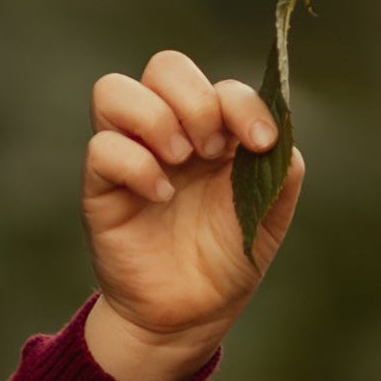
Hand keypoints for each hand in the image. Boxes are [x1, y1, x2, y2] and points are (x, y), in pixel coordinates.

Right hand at [81, 48, 300, 380]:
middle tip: (210, 152)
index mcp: (212, 130)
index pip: (218, 83)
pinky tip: (161, 195)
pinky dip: (136, 164)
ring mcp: (130, 154)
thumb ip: (280, 166)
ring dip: (156, 119)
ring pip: (114, 90)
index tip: (260, 142)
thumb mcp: (269, 212)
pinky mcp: (101, 187)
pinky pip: (101, 148)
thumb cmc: (228, 258)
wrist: (192, 315)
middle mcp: (169, 132)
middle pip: (164, 65)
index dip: (241, 103)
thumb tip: (269, 133)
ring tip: (180, 162)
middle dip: (195, 101)